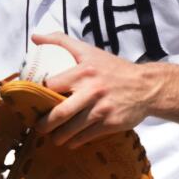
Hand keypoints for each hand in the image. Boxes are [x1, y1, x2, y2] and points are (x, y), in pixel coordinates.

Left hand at [30, 33, 159, 146]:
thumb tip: (35, 37)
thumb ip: (61, 41)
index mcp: (83, 71)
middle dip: (44, 124)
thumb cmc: (113, 69)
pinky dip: (74, 141)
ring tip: (52, 137)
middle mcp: (92, 91)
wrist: (146, 87)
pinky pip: (86, 136)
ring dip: (58, 137)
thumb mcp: (89, 51)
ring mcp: (102, 109)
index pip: (51, 85)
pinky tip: (70, 142)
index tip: (32, 101)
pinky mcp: (111, 124)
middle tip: (38, 127)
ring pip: (71, 129)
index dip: (38, 95)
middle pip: (59, 113)